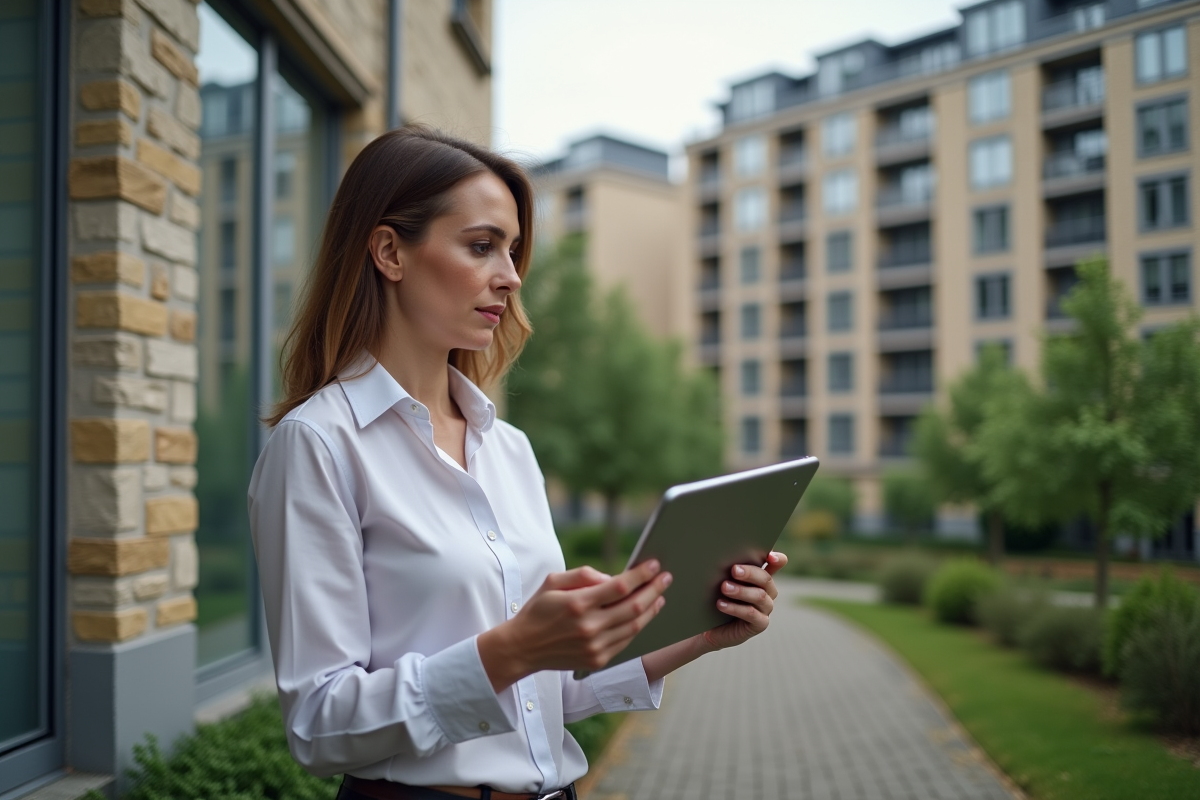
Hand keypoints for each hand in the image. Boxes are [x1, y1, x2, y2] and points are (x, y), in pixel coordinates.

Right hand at [477, 561, 672, 691]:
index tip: (654, 564)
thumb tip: (613, 578)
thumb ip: (584, 575)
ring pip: (634, 626)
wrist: (522, 648)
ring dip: (651, 609)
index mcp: (577, 604)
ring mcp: (595, 647)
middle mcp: (588, 627)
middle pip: (633, 607)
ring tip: (660, 596)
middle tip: (666, 577)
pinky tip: (644, 615)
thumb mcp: (553, 581)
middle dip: (654, 589)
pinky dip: (638, 626)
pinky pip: (626, 641)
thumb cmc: (538, 610)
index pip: (619, 587)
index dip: (640, 575)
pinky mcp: (597, 660)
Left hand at [701, 551, 787, 651]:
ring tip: (724, 587)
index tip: (769, 556)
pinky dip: (735, 608)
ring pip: (759, 596)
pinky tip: (721, 604)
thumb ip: (730, 569)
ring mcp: (766, 608)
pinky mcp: (760, 623)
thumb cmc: (718, 597)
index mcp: (761, 576)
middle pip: (766, 579)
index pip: (777, 563)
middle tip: (734, 570)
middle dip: (750, 573)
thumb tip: (721, 553)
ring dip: (741, 590)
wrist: (712, 627)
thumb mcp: (723, 580)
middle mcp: (768, 591)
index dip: (777, 559)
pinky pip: (751, 614)